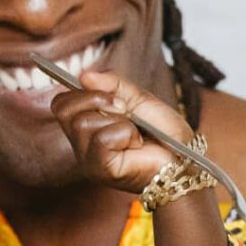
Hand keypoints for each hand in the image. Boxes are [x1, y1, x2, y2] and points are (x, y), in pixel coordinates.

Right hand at [51, 66, 179, 194]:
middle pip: (65, 110)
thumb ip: (112, 84)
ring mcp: (88, 159)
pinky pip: (102, 138)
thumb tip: (84, 76)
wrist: (184, 158)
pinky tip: (136, 144)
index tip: (110, 95)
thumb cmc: (164, 133)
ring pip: (83, 123)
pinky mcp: (100, 170)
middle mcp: (82, 145)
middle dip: (97, 100)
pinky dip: (125, 134)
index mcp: (87, 128)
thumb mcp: (138, 99)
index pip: (61, 104)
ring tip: (135, 132)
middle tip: (125, 110)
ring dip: (118, 120)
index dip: (80, 93)